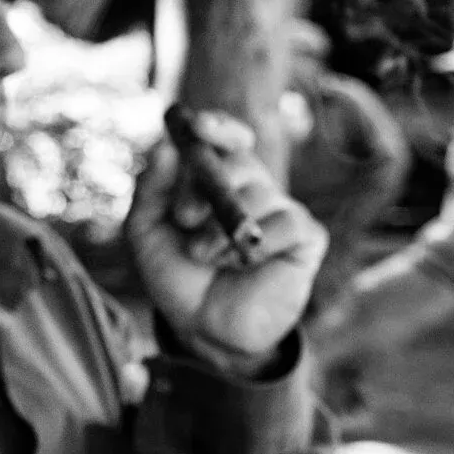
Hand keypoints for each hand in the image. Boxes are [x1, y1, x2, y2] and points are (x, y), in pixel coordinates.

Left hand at [129, 109, 326, 378]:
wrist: (203, 327)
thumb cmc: (175, 275)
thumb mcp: (146, 231)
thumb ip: (150, 189)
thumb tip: (164, 146)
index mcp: (215, 179)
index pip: (226, 137)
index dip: (216, 126)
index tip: (197, 126)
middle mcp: (251, 188)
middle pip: (239, 160)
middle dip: (204, 186)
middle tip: (182, 218)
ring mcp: (281, 210)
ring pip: (260, 193)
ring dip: (221, 229)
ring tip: (204, 256)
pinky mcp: (306, 237)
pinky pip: (286, 222)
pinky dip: (254, 244)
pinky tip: (242, 262)